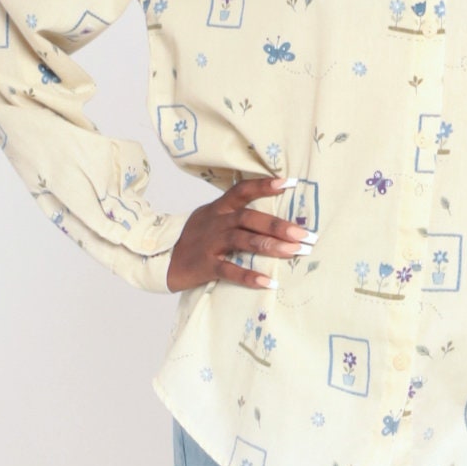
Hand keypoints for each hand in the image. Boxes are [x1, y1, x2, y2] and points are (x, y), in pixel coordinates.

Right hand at [165, 174, 315, 290]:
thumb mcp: (211, 218)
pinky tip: (268, 282)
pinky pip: (229, 270)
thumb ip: (236, 214)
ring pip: (242, 240)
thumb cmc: (195, 238)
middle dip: (278, 225)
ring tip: (294, 252)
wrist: (162, 258)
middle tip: (304, 234)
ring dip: (270, 245)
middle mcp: (216, 223)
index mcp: (219, 209)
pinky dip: (249, 277)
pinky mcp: (205, 266)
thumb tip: (273, 217)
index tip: (289, 183)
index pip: (242, 190)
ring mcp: (210, 244)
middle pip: (249, 218)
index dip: (264, 185)